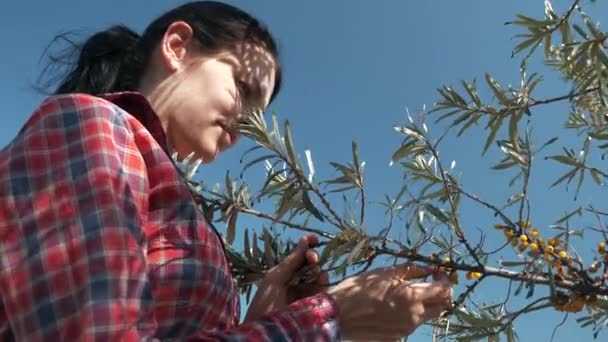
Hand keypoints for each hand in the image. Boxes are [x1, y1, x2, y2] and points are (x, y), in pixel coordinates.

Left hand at [244, 234, 327, 321]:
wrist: (268, 331)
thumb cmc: (265, 303)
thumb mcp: (275, 279)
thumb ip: (291, 261)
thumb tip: (305, 240)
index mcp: (285, 274)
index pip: (299, 257)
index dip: (308, 246)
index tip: (314, 239)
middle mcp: (297, 282)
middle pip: (311, 263)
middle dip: (313, 256)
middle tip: (312, 258)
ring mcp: (307, 293)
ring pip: (319, 274)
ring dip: (318, 268)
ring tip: (314, 270)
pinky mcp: (315, 304)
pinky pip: (325, 289)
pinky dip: (325, 281)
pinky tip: (321, 278)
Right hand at [328, 263, 451, 339]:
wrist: (339, 315)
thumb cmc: (359, 289)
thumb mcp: (384, 273)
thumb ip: (410, 271)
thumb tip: (428, 268)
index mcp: (413, 296)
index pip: (443, 290)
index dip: (444, 279)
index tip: (437, 273)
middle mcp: (415, 314)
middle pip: (442, 306)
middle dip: (440, 294)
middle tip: (430, 283)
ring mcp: (407, 327)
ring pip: (429, 316)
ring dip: (427, 304)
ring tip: (410, 293)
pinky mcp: (398, 336)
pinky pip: (412, 323)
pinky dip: (412, 313)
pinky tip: (396, 305)